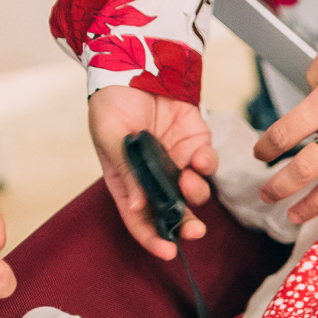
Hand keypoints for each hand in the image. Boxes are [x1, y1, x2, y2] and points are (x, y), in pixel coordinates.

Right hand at [89, 86, 217, 259]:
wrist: (134, 66)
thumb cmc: (112, 103)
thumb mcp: (110, 136)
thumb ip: (126, 171)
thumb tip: (138, 205)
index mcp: (128, 183)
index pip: (140, 219)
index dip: (153, 238)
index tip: (167, 252)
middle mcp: (155, 179)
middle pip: (173, 213)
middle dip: (185, 225)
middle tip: (194, 230)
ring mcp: (178, 164)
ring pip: (195, 193)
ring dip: (195, 193)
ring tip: (188, 180)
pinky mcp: (198, 146)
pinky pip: (208, 165)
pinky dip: (207, 165)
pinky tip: (199, 157)